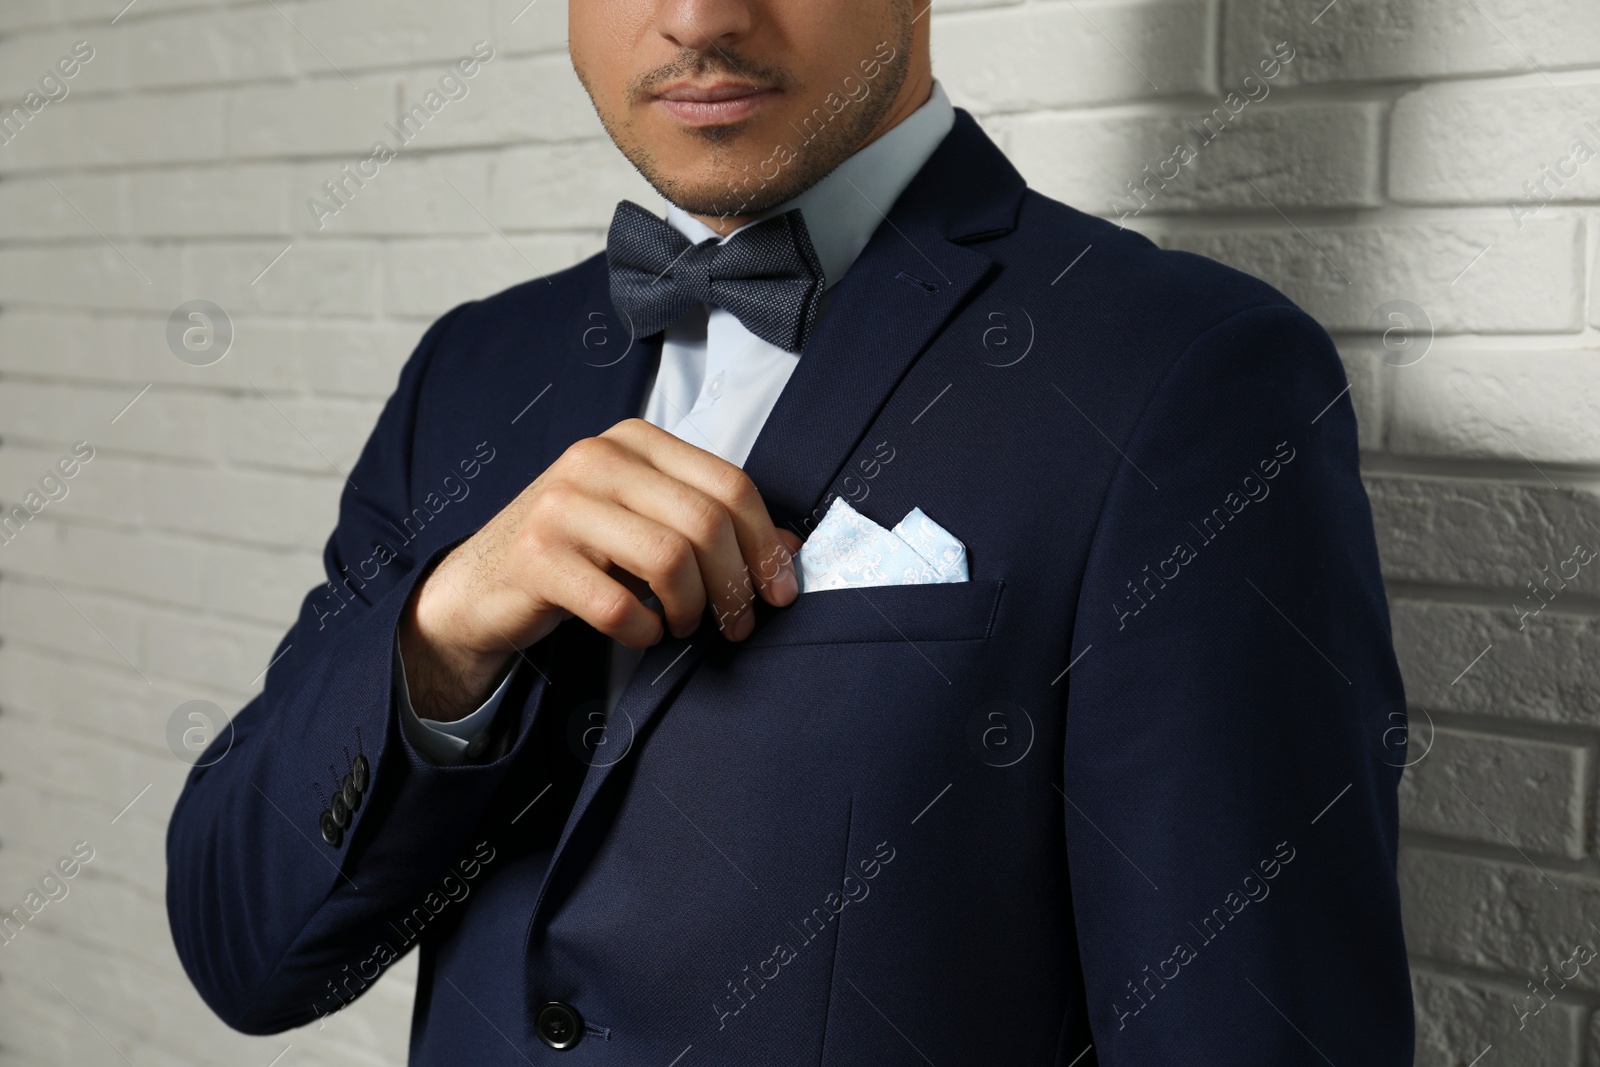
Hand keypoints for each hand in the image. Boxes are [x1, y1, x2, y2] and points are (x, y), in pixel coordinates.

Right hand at [398, 419, 802, 721]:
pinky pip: (619, 606)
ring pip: (670, 559)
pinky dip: (644, 631)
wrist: (482, 586)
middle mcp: (596, 459)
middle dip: (735, 586)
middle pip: (706, 523)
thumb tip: (791, 549)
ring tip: (685, 627)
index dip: (766, 545)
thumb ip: (713, 527)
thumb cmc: (580, 554)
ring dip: (692, 609)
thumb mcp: (646, 527)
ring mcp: (561, 505)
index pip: (729, 484)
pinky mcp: (536, 558)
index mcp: (634, 441)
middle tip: (736, 626)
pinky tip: (642, 632)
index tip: (780, 593)